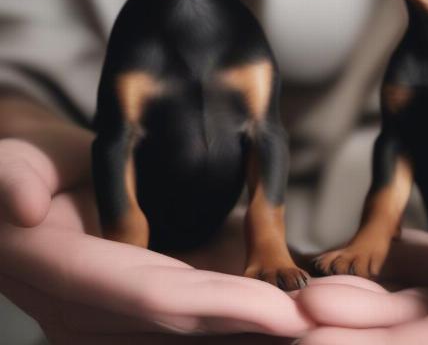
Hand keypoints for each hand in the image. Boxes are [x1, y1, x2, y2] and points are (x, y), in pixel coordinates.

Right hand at [0, 136, 311, 343]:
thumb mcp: (17, 168)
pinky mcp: (149, 310)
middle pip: (195, 328)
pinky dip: (249, 319)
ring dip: (264, 329)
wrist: (35, 198)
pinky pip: (203, 322)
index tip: (286, 310)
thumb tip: (23, 205)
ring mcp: (124, 321)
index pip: (158, 297)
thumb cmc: (29, 178)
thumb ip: (17, 179)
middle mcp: (101, 317)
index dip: (222, 307)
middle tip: (327, 322)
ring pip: (204, 334)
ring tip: (328, 321)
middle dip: (261, 326)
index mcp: (75, 280)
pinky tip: (294, 314)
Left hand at [297, 193, 427, 344]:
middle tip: (285, 321)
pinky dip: (378, 286)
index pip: (426, 339)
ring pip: (401, 313)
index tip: (314, 340)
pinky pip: (417, 290)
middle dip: (345, 332)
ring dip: (354, 309)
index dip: (370, 342)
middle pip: (401, 335)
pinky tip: (345, 274)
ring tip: (299, 301)